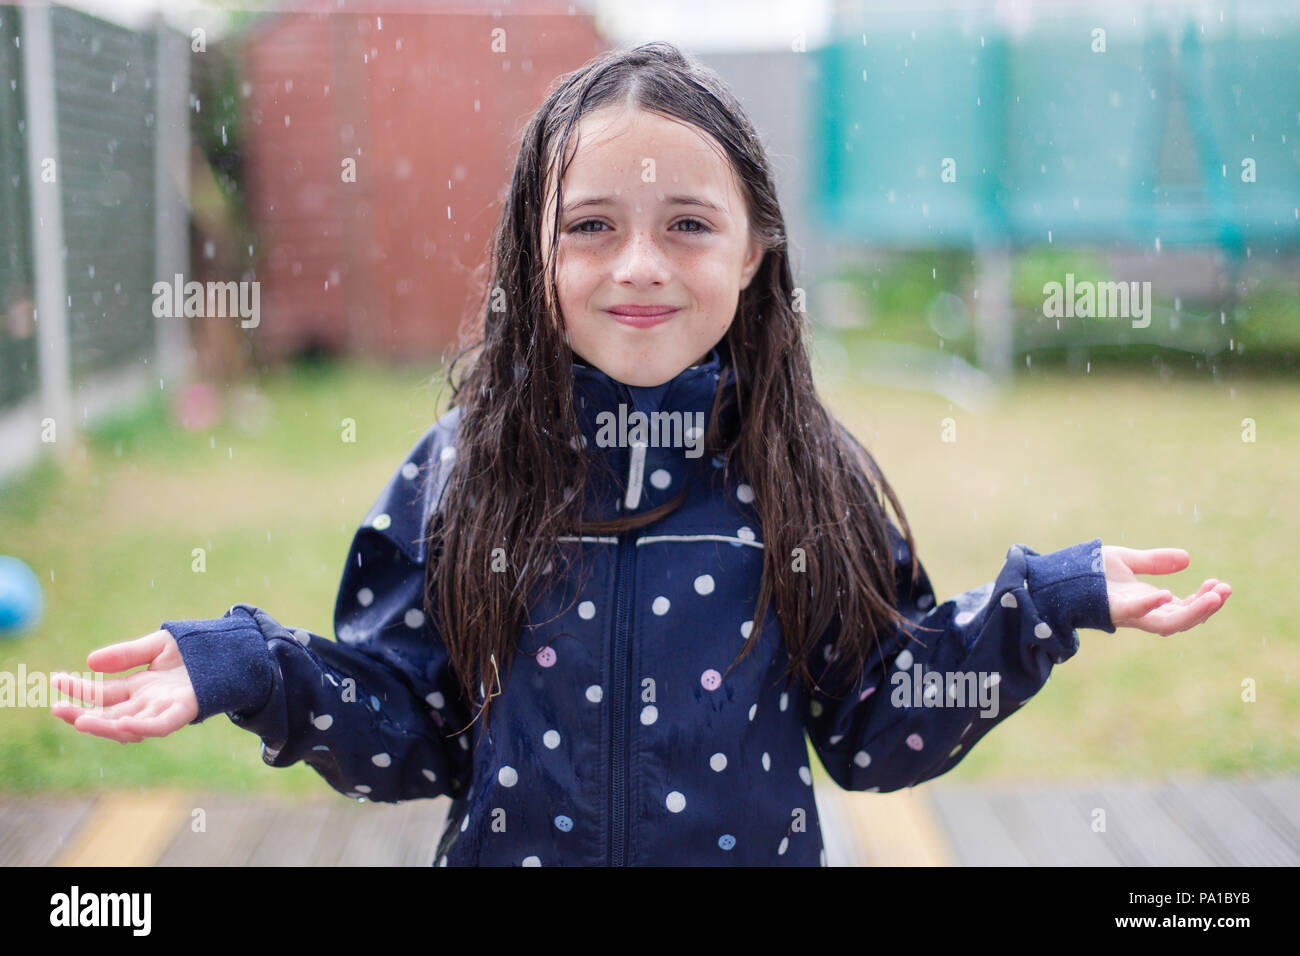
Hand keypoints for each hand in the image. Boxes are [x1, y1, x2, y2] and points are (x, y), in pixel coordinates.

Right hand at [50, 629, 198, 742]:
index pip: (101, 694)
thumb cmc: (196, 649)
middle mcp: (148, 702)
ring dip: (105, 725)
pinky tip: (122, 724)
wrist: (234, 650)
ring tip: (81, 720)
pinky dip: (141, 727)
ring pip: (129, 725)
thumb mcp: (156, 646)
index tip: (55, 680)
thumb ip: (126, 654)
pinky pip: (161, 725)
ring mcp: (165, 708)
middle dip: (81, 714)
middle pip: (109, 715)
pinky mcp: (185, 710)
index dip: (78, 689)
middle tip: (57, 709)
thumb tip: (89, 662)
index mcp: (139, 687)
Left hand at [1101, 546, 1230, 634]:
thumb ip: (1154, 561)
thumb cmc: (1090, 573)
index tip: (1219, 583)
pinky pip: (1134, 613)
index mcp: (1149, 603)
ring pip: (1168, 623)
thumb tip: (1187, 558)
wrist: (1057, 577)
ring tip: (1214, 596)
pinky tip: (1166, 594)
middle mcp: (1143, 613)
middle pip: (1183, 619)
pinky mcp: (1112, 610)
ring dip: (1193, 611)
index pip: (1184, 607)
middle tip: (1225, 590)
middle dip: (1207, 607)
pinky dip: (1150, 606)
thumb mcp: (1127, 562)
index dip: (1204, 599)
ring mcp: (1129, 614)